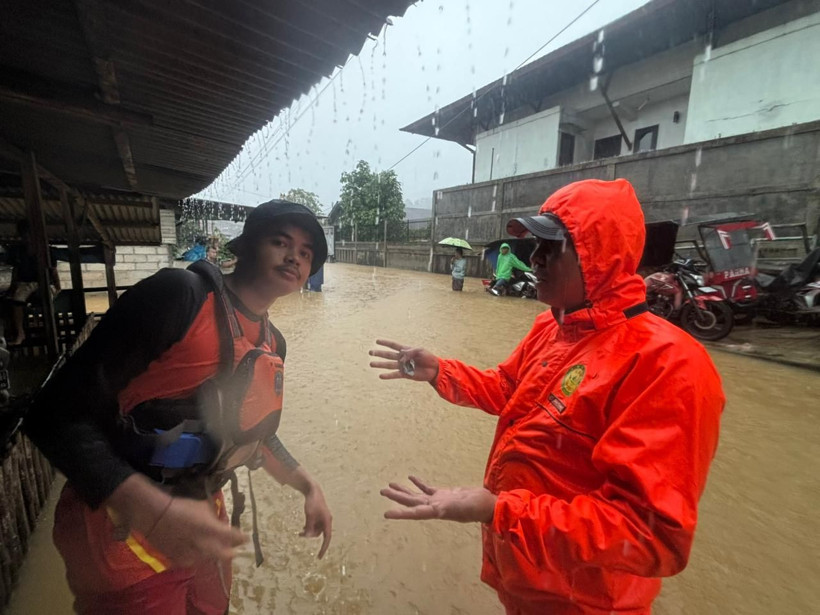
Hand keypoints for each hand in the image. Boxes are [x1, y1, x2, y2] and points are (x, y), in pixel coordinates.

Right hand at [110, 475, 246, 567]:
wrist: (153, 514)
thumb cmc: (180, 504)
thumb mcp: (201, 505)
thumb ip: (213, 516)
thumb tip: (219, 522)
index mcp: (210, 528)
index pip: (233, 536)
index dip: (242, 538)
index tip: (247, 538)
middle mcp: (203, 544)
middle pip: (223, 554)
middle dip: (231, 552)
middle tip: (236, 550)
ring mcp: (190, 553)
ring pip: (207, 559)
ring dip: (212, 554)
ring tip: (214, 549)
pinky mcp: (177, 558)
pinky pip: (191, 561)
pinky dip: (196, 557)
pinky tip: (196, 552)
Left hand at [301, 483, 332, 558]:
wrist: (313, 491)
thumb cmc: (312, 502)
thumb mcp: (309, 516)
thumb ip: (309, 527)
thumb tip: (308, 536)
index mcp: (327, 521)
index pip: (327, 538)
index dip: (323, 548)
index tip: (319, 557)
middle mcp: (326, 521)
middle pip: (319, 534)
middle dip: (310, 535)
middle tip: (300, 534)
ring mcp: (323, 519)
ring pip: (316, 530)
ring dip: (308, 531)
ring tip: (300, 532)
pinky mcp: (319, 517)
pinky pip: (314, 526)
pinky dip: (309, 528)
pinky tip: (303, 528)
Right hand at [369, 339, 439, 382]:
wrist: (434, 369)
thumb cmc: (428, 357)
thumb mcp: (420, 350)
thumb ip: (410, 352)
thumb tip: (401, 357)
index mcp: (406, 350)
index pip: (393, 345)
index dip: (385, 343)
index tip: (376, 341)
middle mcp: (402, 358)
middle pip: (388, 355)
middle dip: (379, 353)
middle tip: (370, 352)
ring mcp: (403, 366)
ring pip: (389, 365)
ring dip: (380, 364)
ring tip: (371, 364)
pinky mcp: (405, 374)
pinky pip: (395, 374)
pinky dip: (388, 375)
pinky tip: (381, 376)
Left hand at [380, 476, 496, 523]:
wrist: (488, 504)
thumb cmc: (477, 507)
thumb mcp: (463, 507)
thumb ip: (450, 508)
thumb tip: (437, 510)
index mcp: (437, 511)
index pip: (415, 513)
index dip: (400, 514)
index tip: (386, 514)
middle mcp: (434, 507)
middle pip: (411, 502)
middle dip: (396, 497)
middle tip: (382, 491)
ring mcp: (438, 501)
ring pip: (417, 495)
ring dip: (403, 491)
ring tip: (390, 484)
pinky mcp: (444, 494)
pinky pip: (427, 488)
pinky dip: (418, 483)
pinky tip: (410, 477)